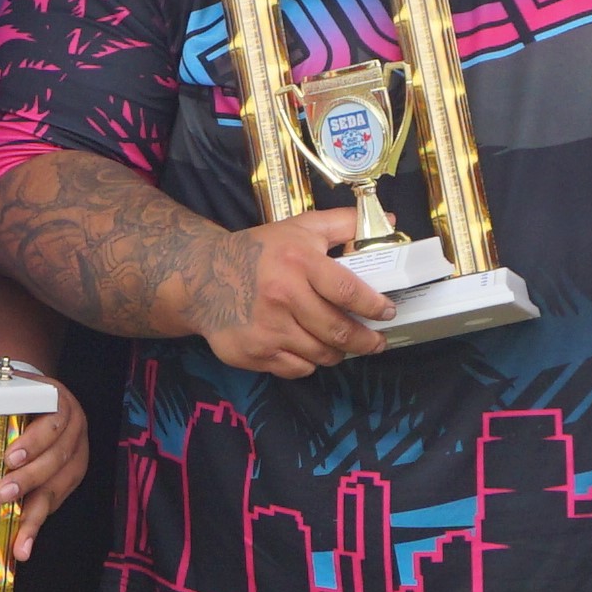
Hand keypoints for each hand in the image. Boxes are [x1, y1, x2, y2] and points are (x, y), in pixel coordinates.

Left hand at [0, 389, 90, 553]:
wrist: (39, 401)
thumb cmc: (19, 399)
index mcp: (58, 401)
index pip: (51, 420)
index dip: (33, 441)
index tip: (10, 458)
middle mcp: (73, 428)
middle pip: (57, 457)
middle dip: (29, 479)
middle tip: (3, 494)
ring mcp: (77, 454)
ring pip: (59, 485)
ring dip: (36, 512)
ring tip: (19, 538)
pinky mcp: (71, 477)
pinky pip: (57, 501)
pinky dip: (38, 521)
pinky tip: (24, 541)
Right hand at [197, 208, 399, 377]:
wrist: (203, 277)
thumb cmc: (258, 252)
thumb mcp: (299, 228)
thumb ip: (344, 224)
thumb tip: (388, 222)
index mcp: (298, 262)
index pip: (347, 291)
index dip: (373, 307)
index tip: (387, 313)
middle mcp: (282, 297)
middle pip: (338, 331)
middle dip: (366, 341)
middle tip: (377, 342)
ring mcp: (267, 328)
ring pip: (321, 354)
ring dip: (338, 352)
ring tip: (342, 344)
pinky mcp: (253, 352)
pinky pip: (297, 368)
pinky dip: (309, 362)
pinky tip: (309, 348)